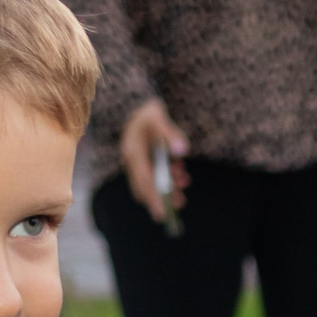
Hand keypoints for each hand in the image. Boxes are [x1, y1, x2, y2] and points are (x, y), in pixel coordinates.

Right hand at [120, 99, 189, 223]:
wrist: (137, 103)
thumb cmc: (148, 111)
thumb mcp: (158, 117)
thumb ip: (170, 133)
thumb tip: (182, 151)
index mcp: (133, 152)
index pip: (144, 180)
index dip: (153, 197)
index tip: (161, 213)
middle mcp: (134, 160)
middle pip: (146, 186)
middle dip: (162, 197)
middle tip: (179, 204)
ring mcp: (139, 161)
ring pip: (153, 182)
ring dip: (169, 188)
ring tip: (183, 187)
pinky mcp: (147, 160)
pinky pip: (157, 175)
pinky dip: (170, 177)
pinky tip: (182, 175)